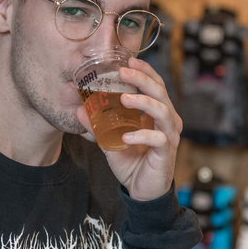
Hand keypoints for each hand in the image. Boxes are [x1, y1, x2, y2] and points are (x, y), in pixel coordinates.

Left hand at [78, 57, 181, 201]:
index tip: (128, 59)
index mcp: (156, 113)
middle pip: (161, 93)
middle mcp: (167, 121)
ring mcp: (169, 136)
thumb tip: (78, 108)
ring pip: (164, 112)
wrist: (141, 189)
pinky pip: (158, 140)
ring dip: (144, 102)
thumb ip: (96, 124)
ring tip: (125, 98)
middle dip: (143, 79)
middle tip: (124, 71)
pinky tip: (126, 137)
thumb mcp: (109, 139)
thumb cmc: (131, 159)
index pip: (155, 85)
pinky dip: (142, 135)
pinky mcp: (166, 153)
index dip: (145, 71)